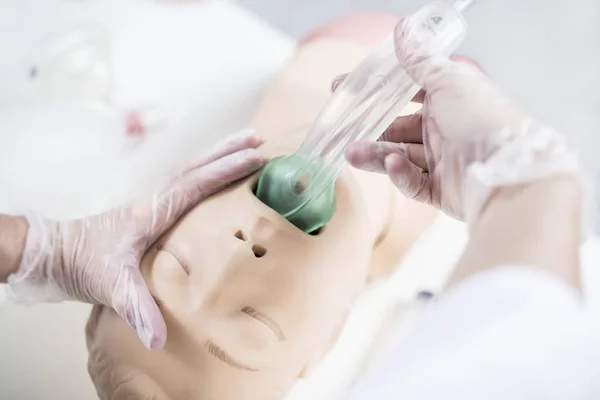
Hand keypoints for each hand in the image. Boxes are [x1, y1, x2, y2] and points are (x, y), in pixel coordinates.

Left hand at [7, 129, 265, 348]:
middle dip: (229, 151)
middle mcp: (156, 200)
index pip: (196, 184)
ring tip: (245, 147)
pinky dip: (205, 175)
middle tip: (260, 138)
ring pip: (191, 172)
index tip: (256, 158)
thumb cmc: (81, 265)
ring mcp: (153, 204)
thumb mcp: (111, 287)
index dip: (226, 171)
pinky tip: (215, 182)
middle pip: (197, 167)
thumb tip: (159, 340)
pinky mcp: (150, 213)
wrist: (53, 256)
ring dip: (218, 158)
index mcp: (153, 211)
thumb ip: (137, 309)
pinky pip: (186, 186)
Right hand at [342, 17, 578, 223]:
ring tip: (352, 152)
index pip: (408, 93)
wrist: (508, 176)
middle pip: (399, 128)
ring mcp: (443, 161)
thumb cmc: (484, 122)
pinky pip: (412, 182)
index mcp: (451, 101)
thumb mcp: (449, 81)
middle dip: (372, 128)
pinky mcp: (441, 190)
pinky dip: (400, 174)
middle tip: (344, 126)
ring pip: (400, 156)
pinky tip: (393, 165)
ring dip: (376, 154)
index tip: (350, 88)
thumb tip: (403, 30)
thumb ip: (421, 60)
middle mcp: (447, 130)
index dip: (380, 91)